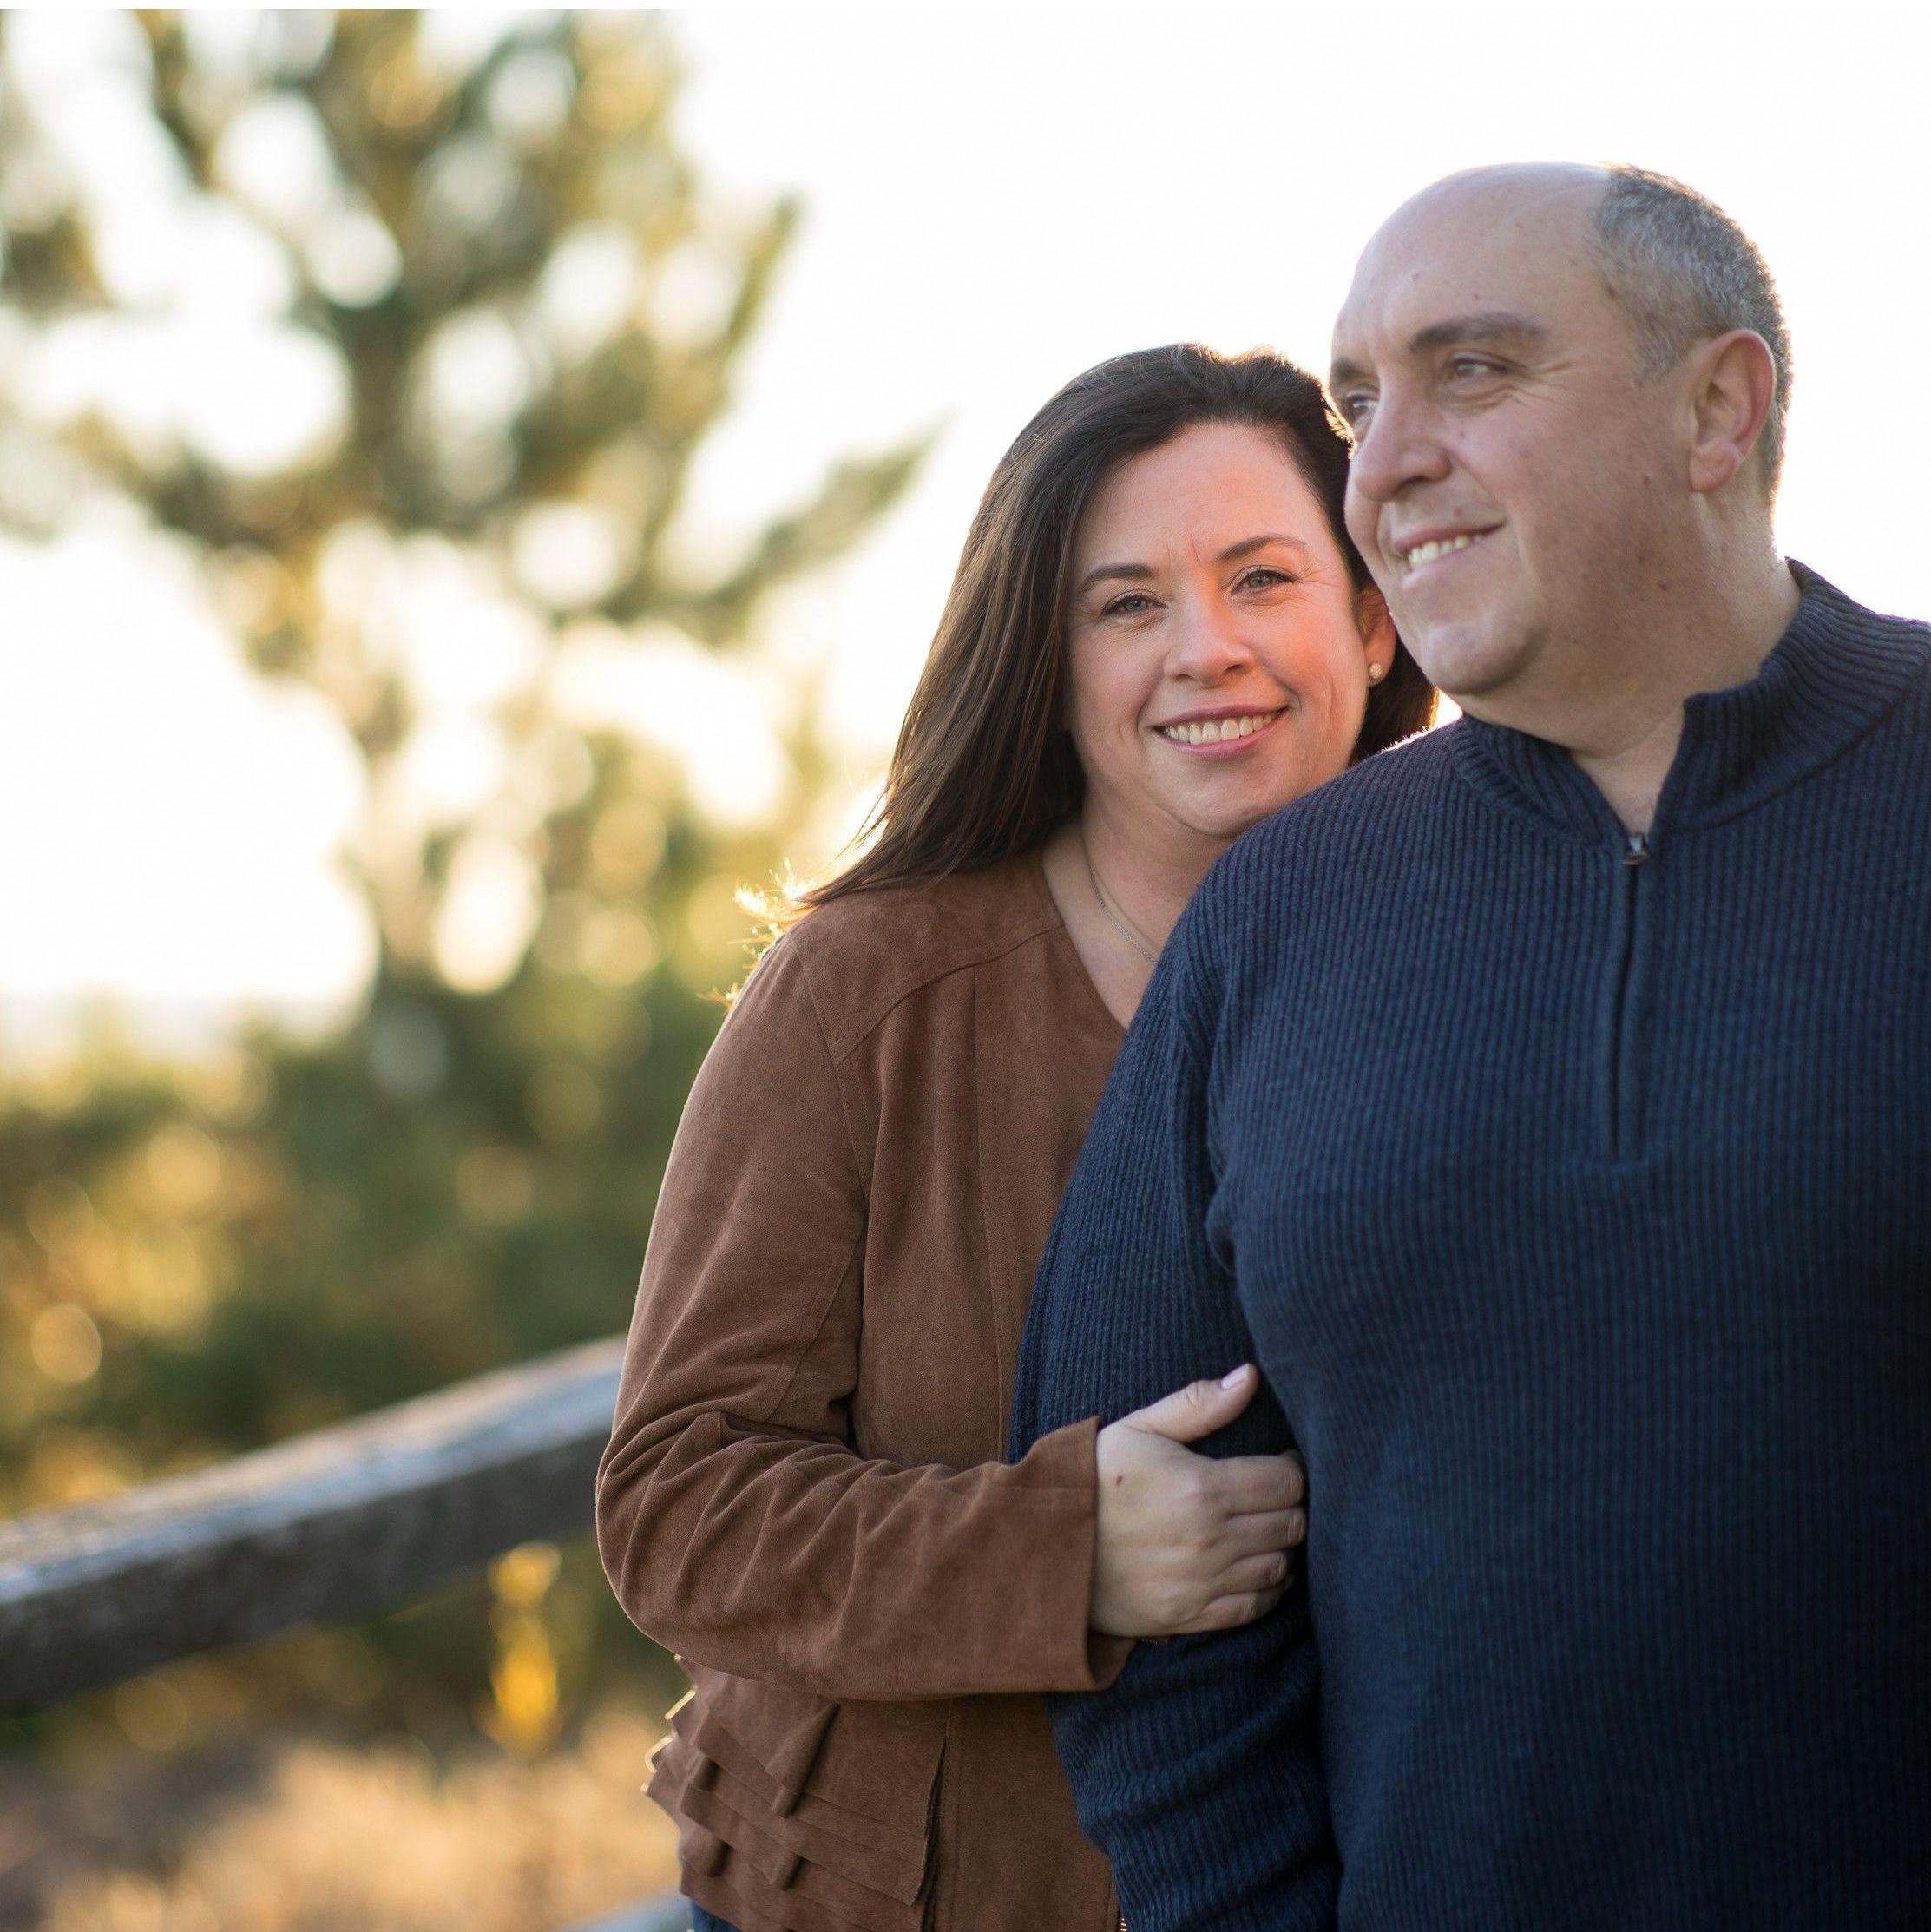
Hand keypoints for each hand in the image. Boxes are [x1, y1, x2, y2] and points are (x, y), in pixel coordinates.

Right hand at [1090, 1364, 1305, 1637]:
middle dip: (1293, 1507)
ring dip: (1283, 1548)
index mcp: (1201, 1486)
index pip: (1285, 1482)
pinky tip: (1259, 1570)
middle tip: (1277, 1498)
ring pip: (1279, 1567)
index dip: (1293, 1470)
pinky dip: (1268, 1590)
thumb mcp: (1138, 1429)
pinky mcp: (1191, 1615)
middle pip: (1290, 1525)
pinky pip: (1254, 1607)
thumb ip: (1198, 1404)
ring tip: (1269, 1531)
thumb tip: (1249, 1376)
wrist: (1046, 1545)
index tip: (1283, 1464)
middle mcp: (1209, 1539)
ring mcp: (1201, 1582)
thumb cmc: (1094, 1479)